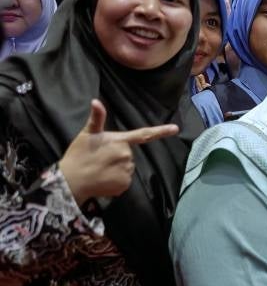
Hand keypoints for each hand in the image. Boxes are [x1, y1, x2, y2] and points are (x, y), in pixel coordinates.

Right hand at [59, 99, 178, 204]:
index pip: (144, 134)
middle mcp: (127, 155)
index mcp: (119, 140)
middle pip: (128, 154)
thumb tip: (96, 101)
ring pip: (127, 167)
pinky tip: (104, 179)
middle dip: (118, 156)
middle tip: (100, 159)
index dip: (161, 131)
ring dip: (117, 168)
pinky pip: (124, 180)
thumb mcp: (86, 134)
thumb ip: (96, 119)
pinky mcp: (125, 184)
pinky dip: (116, 180)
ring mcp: (127, 170)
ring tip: (101, 169)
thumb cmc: (78, 155)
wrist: (71, 181)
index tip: (175, 128)